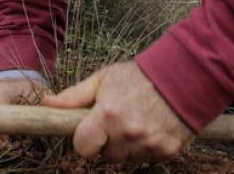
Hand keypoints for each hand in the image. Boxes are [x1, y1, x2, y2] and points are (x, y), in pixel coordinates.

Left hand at [43, 61, 194, 161]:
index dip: (85, 139)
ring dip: (129, 145)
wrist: (186, 75)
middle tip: (120, 119)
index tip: (92, 129)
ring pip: (126, 158)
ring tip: (139, 120)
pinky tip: (154, 126)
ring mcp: (148, 144)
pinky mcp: (166, 151)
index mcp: (108, 115)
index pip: (82, 147)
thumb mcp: (104, 79)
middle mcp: (127, 133)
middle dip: (109, 141)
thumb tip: (46, 103)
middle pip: (106, 155)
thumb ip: (74, 96)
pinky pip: (147, 157)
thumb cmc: (140, 76)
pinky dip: (148, 146)